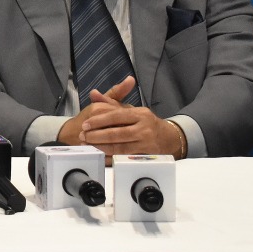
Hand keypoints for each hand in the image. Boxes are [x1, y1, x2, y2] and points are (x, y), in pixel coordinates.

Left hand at [60, 76, 185, 156]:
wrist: (169, 138)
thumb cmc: (145, 122)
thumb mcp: (130, 110)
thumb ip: (111, 102)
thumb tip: (93, 93)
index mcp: (140, 114)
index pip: (116, 116)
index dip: (99, 121)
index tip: (85, 124)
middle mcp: (145, 128)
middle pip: (117, 133)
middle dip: (97, 136)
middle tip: (83, 136)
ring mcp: (147, 144)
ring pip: (120, 148)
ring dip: (102, 148)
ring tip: (88, 145)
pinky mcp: (147, 157)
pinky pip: (125, 158)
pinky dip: (111, 158)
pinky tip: (100, 156)